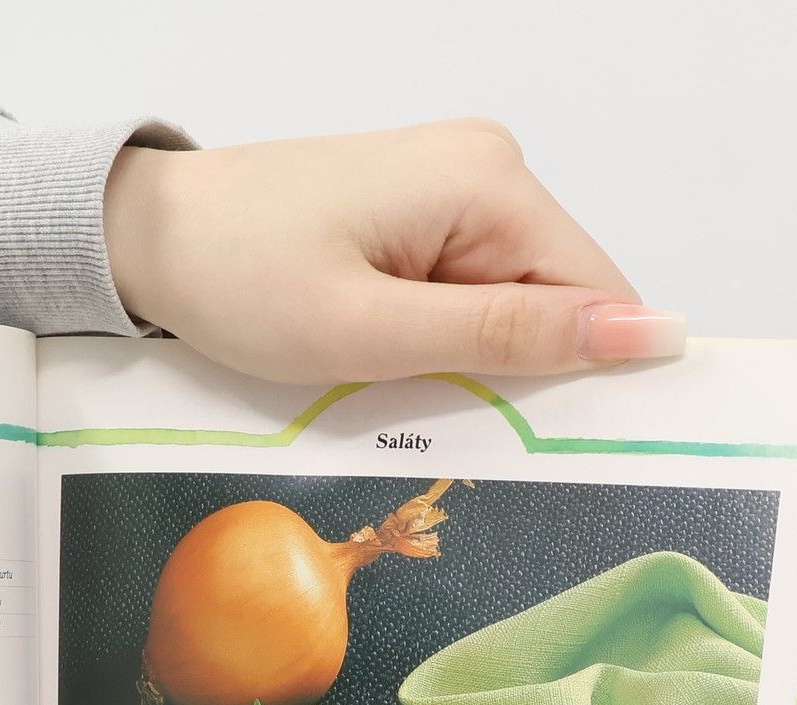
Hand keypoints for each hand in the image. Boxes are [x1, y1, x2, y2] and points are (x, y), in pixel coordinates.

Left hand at [103, 120, 683, 384]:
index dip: (582, 376)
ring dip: (469, 360)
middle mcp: (488, 166)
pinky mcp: (419, 210)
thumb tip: (646, 334)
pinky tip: (386, 356)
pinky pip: (466, 290)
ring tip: (392, 378)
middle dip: (514, 371)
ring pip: (510, 303)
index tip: (536, 445)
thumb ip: (507, 338)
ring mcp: (453, 184)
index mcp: (490, 182)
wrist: (150, 236)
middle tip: (428, 411)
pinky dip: (438, 339)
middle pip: (557, 299)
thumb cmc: (239, 279)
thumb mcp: (372, 332)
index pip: (597, 295)